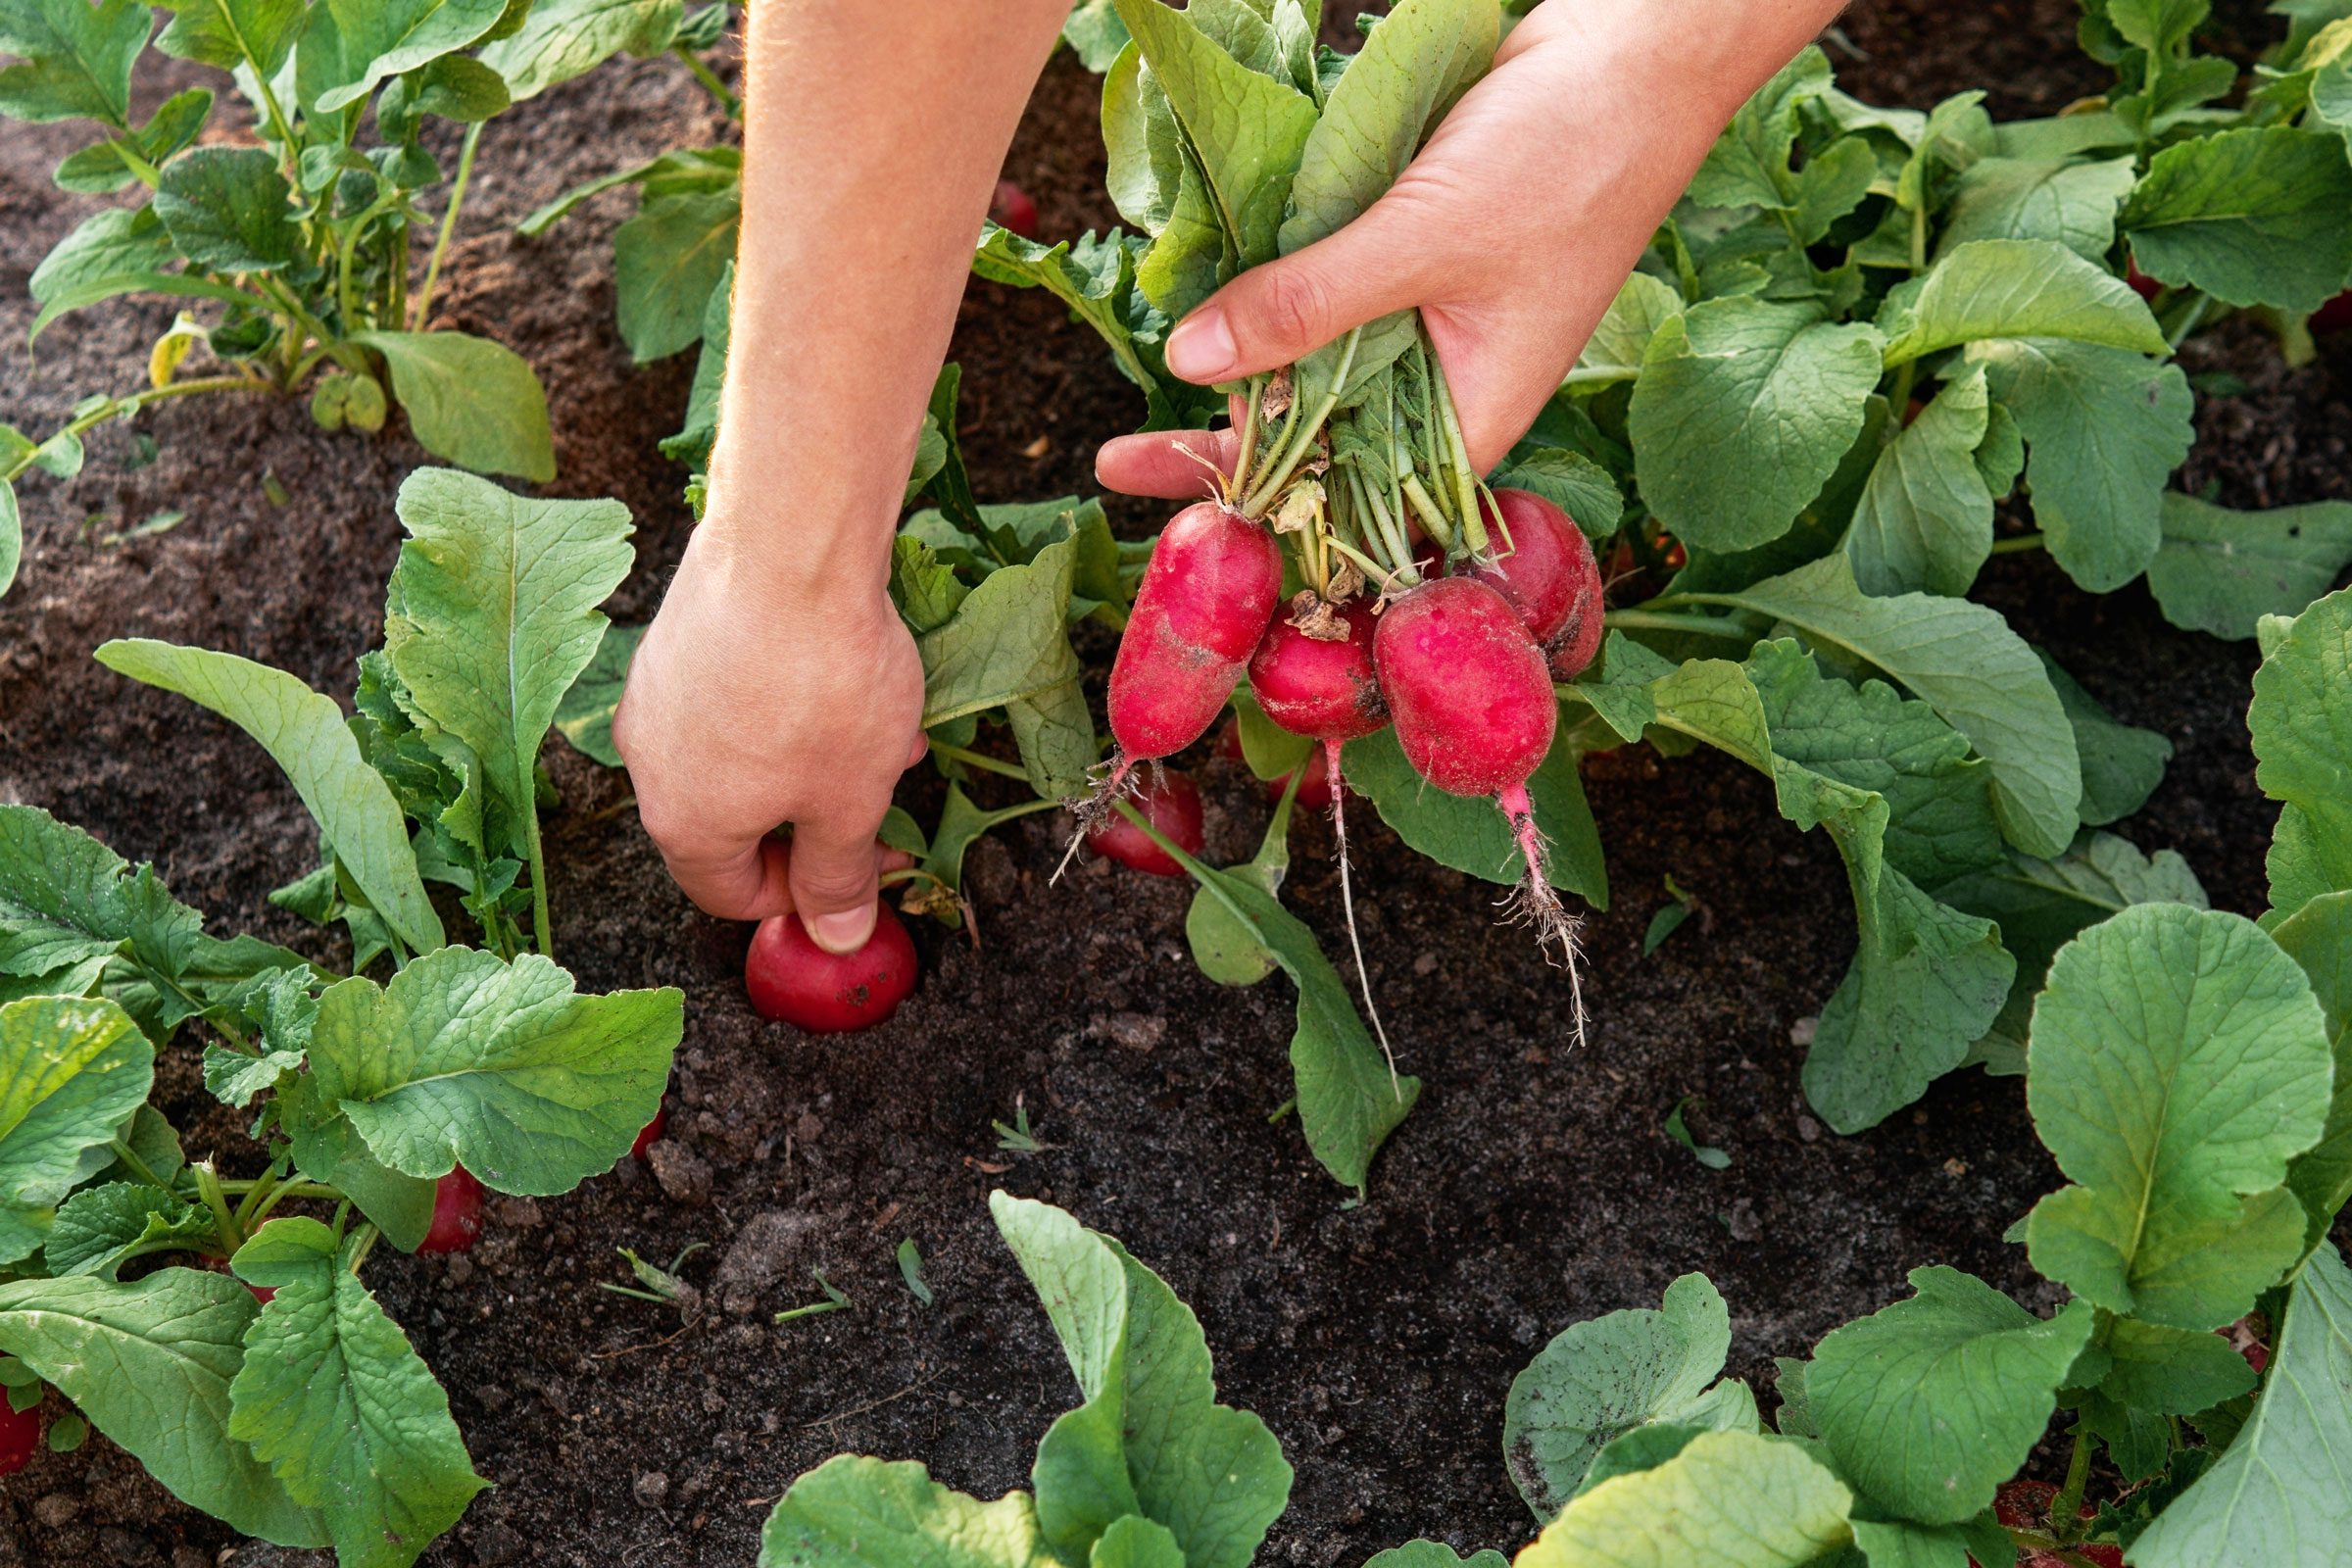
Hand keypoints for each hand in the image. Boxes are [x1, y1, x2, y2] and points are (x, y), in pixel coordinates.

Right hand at [612, 525, 926, 951]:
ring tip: (888, 733)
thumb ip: (839, 877)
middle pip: (735, 824)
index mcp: (684, 822)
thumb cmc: (821, 685)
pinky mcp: (678, 635)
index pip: (728, 895)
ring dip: (818, 760)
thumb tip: (835, 937)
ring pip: (744, 754)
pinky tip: (854, 676)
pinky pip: (736, 695)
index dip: (802, 898)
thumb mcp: (850, 801)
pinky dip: (792, 704)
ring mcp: (658, 692)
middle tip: (885, 804)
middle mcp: (651, 762)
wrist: (789, 545)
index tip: (861, 873)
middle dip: (820, 820)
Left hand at [1099, 1, 1828, 497]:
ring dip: (1241, 378)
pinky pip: (1325, 300)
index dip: (1264, 512)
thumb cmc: (1567, 155)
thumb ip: (1306, 305)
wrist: (1633, 48)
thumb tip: (1191, 363)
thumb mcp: (1421, 239)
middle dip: (1229, 452)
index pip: (1354, 496)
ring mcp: (1425, 323)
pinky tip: (1200, 314)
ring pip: (1316, 370)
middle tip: (1114, 464)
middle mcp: (1446, 385)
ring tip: (1136, 413)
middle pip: (1322, 443)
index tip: (1177, 518)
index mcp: (1473, 417)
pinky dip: (1271, 304)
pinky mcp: (1405, 261)